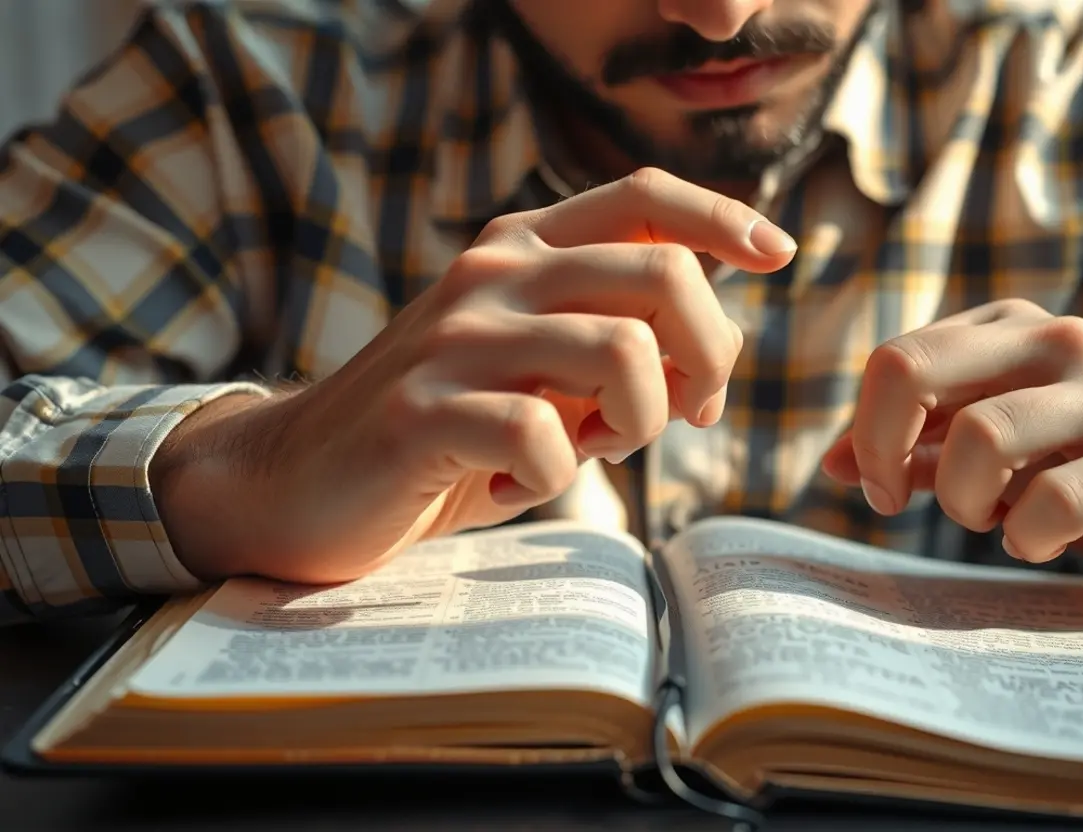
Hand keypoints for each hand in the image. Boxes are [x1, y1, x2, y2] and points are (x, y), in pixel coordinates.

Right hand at [155, 168, 795, 583]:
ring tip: (585, 452)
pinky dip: (552, 481)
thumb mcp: (533, 367)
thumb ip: (608, 341)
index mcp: (520, 249)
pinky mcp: (422, 412)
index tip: (778, 253)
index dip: (723, 217)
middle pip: (663, 276)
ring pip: (622, 355)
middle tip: (679, 415)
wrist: (300, 480)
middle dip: (708, 357)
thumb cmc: (445, 427)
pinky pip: (545, 440)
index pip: (643, 197)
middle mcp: (493, 275)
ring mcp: (455, 339)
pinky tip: (509, 487)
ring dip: (635, 426)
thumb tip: (713, 361)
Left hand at [822, 299, 1082, 596]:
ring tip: (990, 523)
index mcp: (1015, 332)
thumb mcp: (1010, 446)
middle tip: (895, 502)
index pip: (896, 359)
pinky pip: (1061, 496)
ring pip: (982, 435)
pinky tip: (1039, 541)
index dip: (864, 429)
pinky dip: (1030, 532)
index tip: (876, 485)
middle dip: (881, 447)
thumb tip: (834, 462)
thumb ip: (927, 446)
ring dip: (964, 499)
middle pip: (912, 369)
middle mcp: (1060, 346)